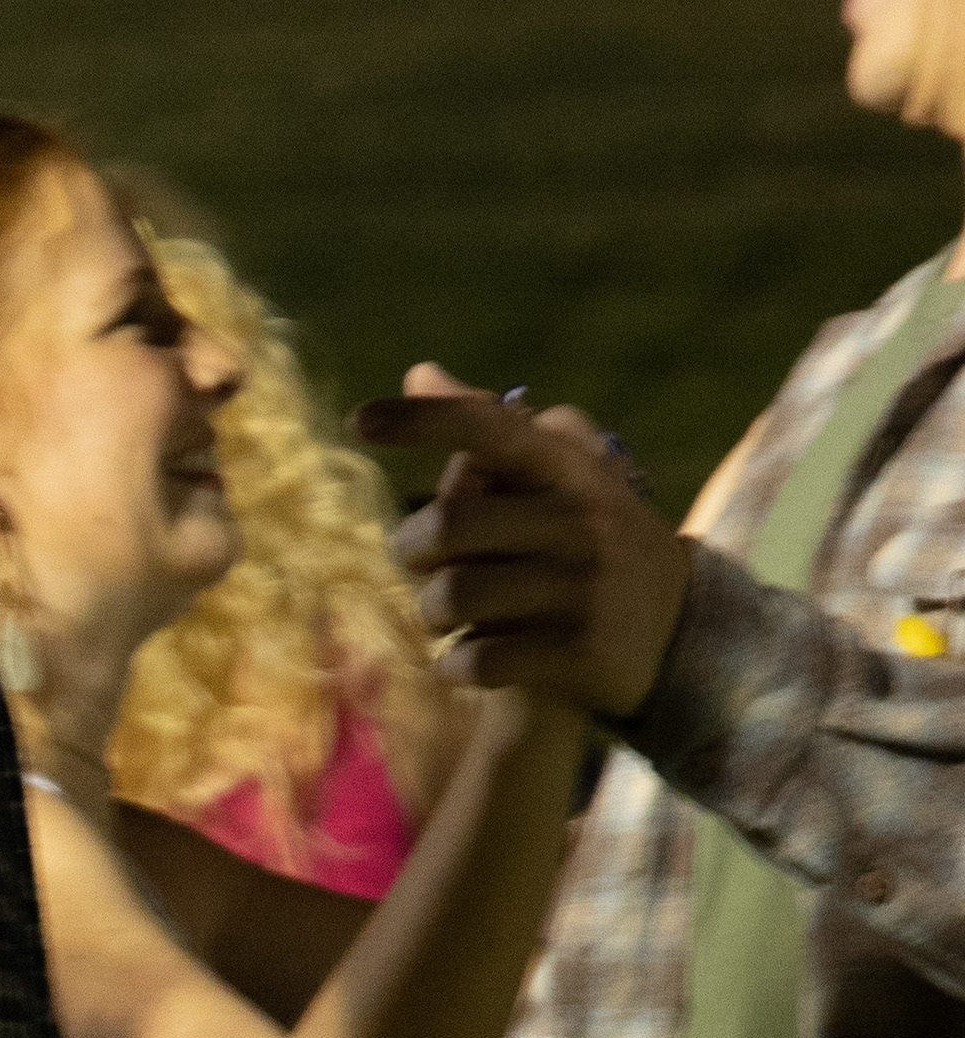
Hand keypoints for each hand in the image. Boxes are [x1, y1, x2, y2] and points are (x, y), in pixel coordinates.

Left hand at [355, 370, 690, 718]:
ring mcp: (585, 587)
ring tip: (443, 616)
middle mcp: (581, 520)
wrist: (679, 632)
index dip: (422, 421)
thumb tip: (419, 371)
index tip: (357, 419)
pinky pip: (478, 661)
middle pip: (445, 527)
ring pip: (452, 596)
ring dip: (429, 613)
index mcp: (569, 468)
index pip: (488, 429)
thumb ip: (490, 429)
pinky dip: (453, 666)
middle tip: (415, 564)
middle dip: (408, 551)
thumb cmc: (588, 543)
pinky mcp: (582, 651)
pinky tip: (461, 662)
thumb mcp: (557, 478)